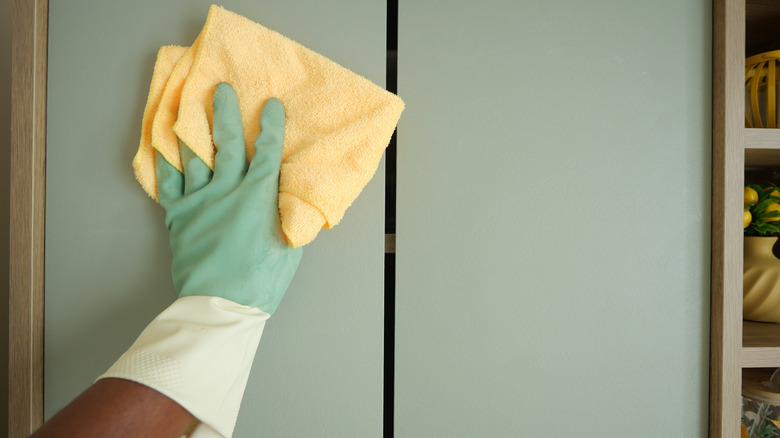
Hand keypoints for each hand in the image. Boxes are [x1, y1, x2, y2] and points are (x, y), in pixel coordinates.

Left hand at [155, 82, 301, 314]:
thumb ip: (286, 213)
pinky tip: (162, 145)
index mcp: (258, 196)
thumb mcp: (288, 244)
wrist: (221, 305)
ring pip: (195, 155)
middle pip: (227, 142)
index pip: (267, 151)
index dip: (270, 125)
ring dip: (192, 127)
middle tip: (221, 89)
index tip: (271, 105)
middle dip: (225, 112)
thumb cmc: (261, 280)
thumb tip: (287, 194)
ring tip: (186, 105)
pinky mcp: (178, 216)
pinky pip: (169, 183)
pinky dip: (165, 162)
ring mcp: (199, 201)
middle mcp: (227, 190)